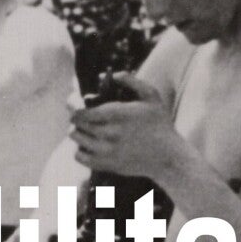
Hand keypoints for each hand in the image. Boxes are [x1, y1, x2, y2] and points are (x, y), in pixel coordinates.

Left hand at [70, 75, 185, 180]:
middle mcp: (109, 134)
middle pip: (75, 125)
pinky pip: (79, 156)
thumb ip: (129, 80)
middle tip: (84, 115)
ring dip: (79, 132)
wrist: (168, 157)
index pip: (80, 112)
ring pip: (76, 139)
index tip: (75, 103)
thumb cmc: (160, 123)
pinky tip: (91, 144)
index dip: (73, 106)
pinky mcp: (106, 165)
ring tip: (88, 129)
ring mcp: (106, 151)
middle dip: (77, 118)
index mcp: (117, 114)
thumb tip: (101, 76)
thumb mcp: (151, 95)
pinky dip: (80, 149)